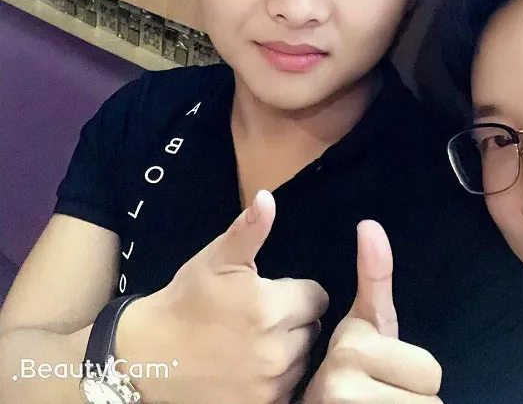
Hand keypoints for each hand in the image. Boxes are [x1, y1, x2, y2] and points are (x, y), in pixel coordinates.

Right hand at [117, 190, 328, 403]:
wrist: (147, 359)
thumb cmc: (185, 301)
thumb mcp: (215, 259)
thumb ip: (249, 230)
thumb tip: (267, 197)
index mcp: (270, 307)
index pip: (317, 296)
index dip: (297, 292)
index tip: (274, 294)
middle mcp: (277, 350)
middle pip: (312, 329)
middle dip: (294, 320)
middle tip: (261, 318)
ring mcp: (270, 385)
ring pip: (302, 360)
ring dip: (287, 351)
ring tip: (254, 343)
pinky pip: (288, 390)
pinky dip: (276, 380)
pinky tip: (251, 369)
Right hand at [302, 220, 442, 403]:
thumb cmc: (346, 372)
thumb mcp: (362, 323)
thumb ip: (374, 277)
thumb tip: (369, 224)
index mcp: (350, 345)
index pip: (431, 371)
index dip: (413, 375)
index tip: (381, 372)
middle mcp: (340, 383)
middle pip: (431, 399)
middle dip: (411, 399)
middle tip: (381, 395)